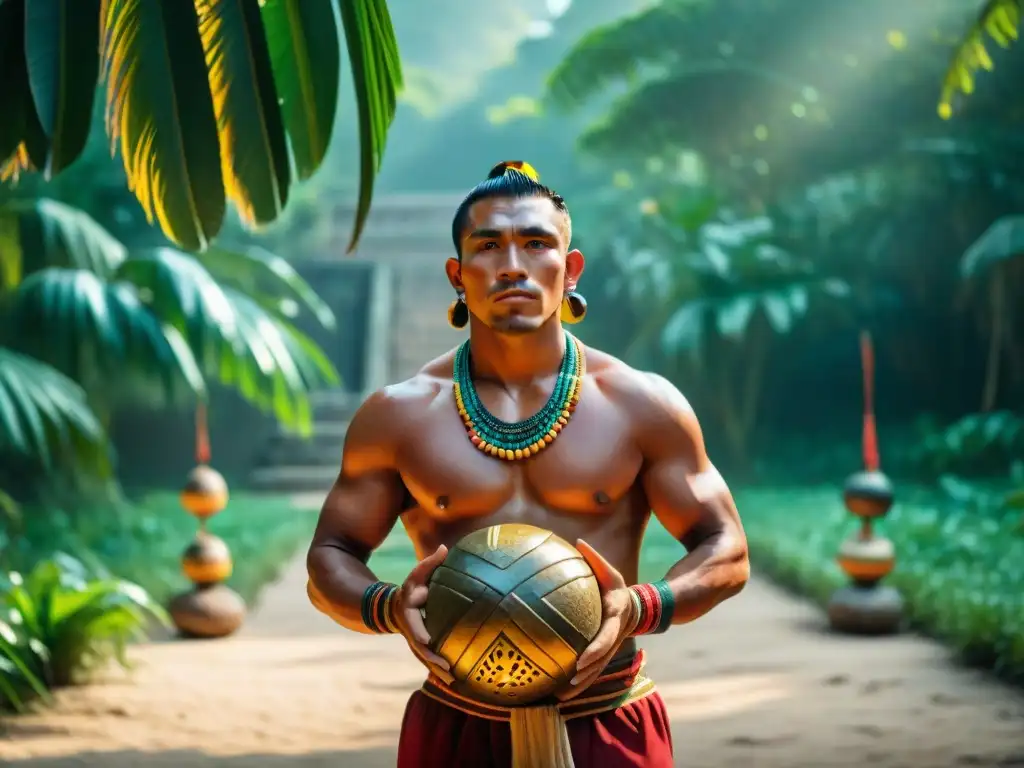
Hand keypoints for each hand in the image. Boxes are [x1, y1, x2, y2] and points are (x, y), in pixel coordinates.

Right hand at [391, 544, 454, 685]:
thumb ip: (431, 562)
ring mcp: (415, 641)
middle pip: (420, 647)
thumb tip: (444, 548)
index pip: (413, 622)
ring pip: (425, 658)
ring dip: (437, 670)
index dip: (419, 630)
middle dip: (431, 658)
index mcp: (409, 613)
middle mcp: (411, 630)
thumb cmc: (412, 587)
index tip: (427, 639)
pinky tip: (454, 681)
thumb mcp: (418, 573)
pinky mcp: (422, 647)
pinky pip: (430, 659)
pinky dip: (439, 671)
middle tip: (446, 667)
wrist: (396, 606)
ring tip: (452, 682)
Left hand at [556, 539, 638, 701]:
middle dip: (586, 675)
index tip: (581, 660)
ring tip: (560, 699)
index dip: (595, 649)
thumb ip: (595, 559)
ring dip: (581, 686)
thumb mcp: (611, 572)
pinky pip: (591, 671)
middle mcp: (614, 638)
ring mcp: (610, 649)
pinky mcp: (604, 655)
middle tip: (569, 683)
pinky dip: (579, 683)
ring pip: (596, 671)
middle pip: (601, 661)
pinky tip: (559, 694)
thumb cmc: (617, 588)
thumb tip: (578, 541)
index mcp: (615, 619)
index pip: (606, 637)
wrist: (637, 608)